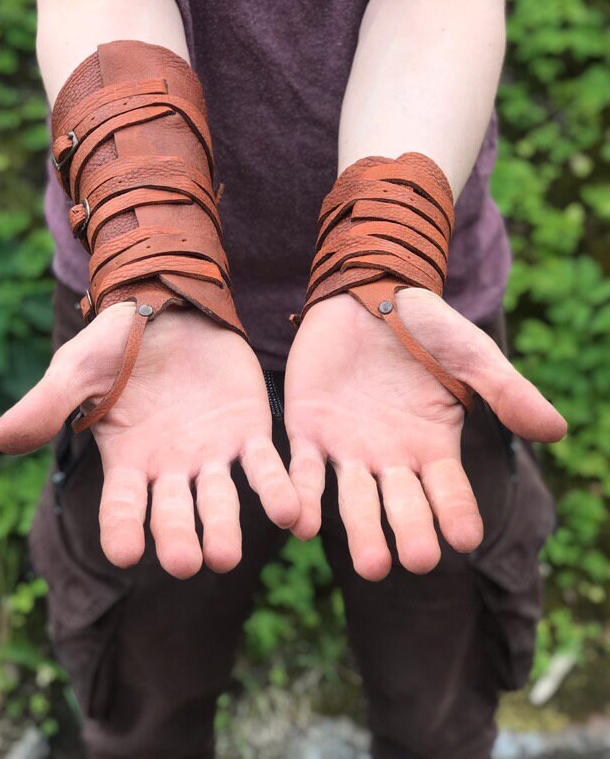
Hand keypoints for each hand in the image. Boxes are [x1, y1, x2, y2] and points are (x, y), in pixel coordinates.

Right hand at [0, 304, 298, 576]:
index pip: (122, 509)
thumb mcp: (77, 369)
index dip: (123, 530)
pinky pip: (265, 468)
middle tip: (187, 562)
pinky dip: (277, 490)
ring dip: (226, 528)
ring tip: (229, 554)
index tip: (126, 553)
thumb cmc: (117, 343)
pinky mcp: (248, 431)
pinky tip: (294, 513)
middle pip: (174, 515)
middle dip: (179, 539)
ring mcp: (211, 454)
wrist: (169, 305)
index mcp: (127, 463)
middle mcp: (170, 469)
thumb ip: (47, 405)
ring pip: (220, 501)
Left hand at [284, 289, 565, 578]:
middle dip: (410, 533)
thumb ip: (506, 392)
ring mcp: (349, 449)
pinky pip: (304, 471)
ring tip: (371, 565)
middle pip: (403, 505)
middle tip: (418, 560)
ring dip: (360, 531)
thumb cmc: (425, 326)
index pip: (449, 491)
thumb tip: (556, 430)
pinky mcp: (307, 431)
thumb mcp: (470, 355)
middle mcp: (391, 458)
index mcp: (433, 446)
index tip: (465, 538)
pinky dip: (302, 496)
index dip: (457, 513)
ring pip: (354, 500)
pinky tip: (302, 523)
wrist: (366, 294)